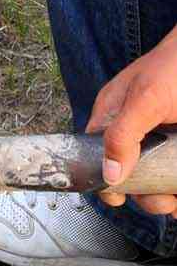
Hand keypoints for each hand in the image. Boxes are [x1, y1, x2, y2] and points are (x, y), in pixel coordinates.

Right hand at [86, 27, 176, 216]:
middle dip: (146, 193)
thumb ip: (123, 134)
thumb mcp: (146, 99)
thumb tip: (109, 172)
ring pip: (156, 177)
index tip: (121, 197)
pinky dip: (175, 185)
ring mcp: (159, 140)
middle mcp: (133, 130)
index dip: (105, 180)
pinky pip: (172, 173)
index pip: (96, 155)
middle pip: (130, 174)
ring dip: (166, 194)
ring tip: (176, 198)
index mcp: (112, 116)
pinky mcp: (176, 146)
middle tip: (164, 199)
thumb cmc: (174, 65)